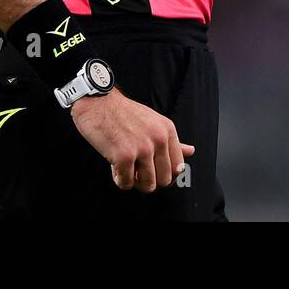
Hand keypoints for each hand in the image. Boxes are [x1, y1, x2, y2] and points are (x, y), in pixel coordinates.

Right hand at [70, 90, 194, 191]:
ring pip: (148, 185)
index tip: (153, 171)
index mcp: (167, 131)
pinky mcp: (124, 156)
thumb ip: (171, 140)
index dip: (165, 174)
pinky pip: (126, 183)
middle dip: (150, 181)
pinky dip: (120, 180)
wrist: (98, 102)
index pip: (178, 167)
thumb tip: (190, 152)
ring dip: (135, 183)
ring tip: (126, 170)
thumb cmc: (122, 113)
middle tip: (137, 172)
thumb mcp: (153, 122)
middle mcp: (158, 139)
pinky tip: (114, 167)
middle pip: (165, 180)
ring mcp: (142, 148)